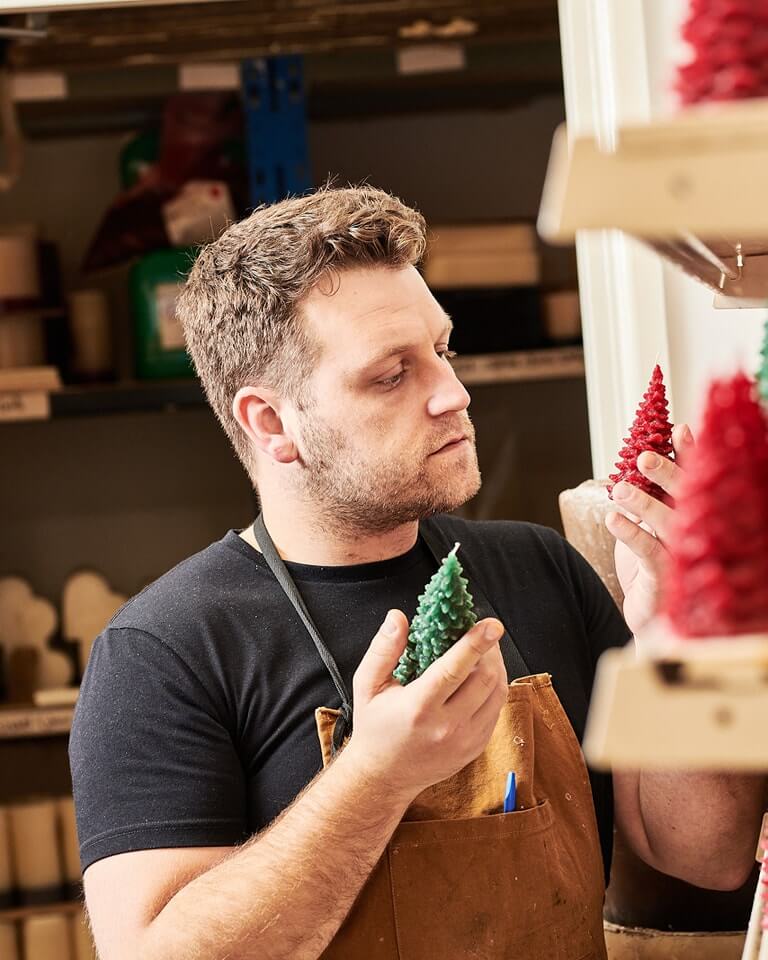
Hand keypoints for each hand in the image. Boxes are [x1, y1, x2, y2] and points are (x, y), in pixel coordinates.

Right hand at [345, 610, 506, 801]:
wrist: (383, 777)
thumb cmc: (374, 727)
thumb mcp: (368, 685)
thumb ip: (383, 649)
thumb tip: (398, 618)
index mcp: (419, 708)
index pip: (455, 669)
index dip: (475, 643)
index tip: (491, 625)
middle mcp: (446, 727)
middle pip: (485, 679)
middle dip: (489, 650)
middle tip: (482, 634)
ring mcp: (465, 741)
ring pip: (497, 694)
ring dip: (496, 667)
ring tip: (484, 653)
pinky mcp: (475, 748)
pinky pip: (496, 711)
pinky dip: (493, 689)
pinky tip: (480, 678)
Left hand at [605, 423, 694, 636]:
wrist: (655, 618)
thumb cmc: (655, 564)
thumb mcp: (654, 525)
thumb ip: (654, 495)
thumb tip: (643, 455)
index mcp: (694, 516)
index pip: (695, 481)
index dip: (690, 455)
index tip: (680, 429)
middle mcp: (697, 534)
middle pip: (688, 499)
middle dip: (668, 474)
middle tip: (644, 457)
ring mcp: (685, 557)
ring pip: (668, 525)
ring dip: (644, 503)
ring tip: (620, 487)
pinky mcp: (667, 580)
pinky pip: (649, 553)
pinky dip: (631, 533)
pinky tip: (613, 518)